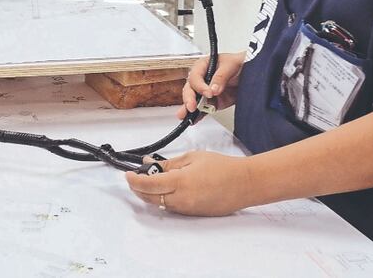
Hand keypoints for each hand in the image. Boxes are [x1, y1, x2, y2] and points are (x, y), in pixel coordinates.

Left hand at [125, 151, 253, 216]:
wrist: (244, 183)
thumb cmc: (222, 167)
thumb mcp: (192, 158)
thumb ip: (169, 163)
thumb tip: (149, 163)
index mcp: (180, 182)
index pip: (148, 184)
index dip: (134, 180)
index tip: (128, 174)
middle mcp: (181, 199)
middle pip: (149, 197)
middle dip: (138, 188)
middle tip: (135, 177)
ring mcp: (187, 209)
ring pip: (159, 204)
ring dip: (150, 193)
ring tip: (151, 180)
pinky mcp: (193, 214)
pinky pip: (172, 207)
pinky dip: (163, 198)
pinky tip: (166, 188)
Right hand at [177, 51, 245, 120]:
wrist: (252, 75)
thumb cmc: (240, 64)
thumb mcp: (232, 65)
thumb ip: (221, 76)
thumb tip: (213, 88)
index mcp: (203, 66)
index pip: (195, 76)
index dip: (199, 85)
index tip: (208, 93)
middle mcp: (203, 79)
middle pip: (190, 88)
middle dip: (189, 98)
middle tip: (192, 106)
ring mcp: (206, 92)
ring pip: (194, 100)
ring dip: (189, 108)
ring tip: (186, 116)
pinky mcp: (212, 102)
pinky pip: (203, 109)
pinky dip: (199, 115)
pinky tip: (194, 119)